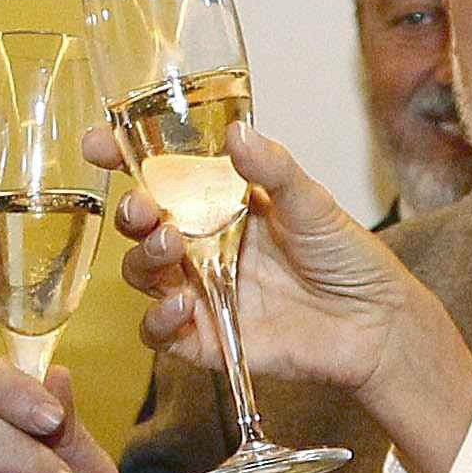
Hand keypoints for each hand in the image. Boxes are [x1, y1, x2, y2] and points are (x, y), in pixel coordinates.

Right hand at [107, 123, 471, 458]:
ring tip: (171, 246)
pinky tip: (182, 304)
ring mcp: (200, 292)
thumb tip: (237, 133)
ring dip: (145, 259)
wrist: (375, 324)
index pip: (157, 176)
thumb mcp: (311, 202)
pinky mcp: (206, 339)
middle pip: (140, 227)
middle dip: (131, 213)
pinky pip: (160, 333)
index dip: (120, 158)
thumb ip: (273, 169)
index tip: (96, 142)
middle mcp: (201, 246)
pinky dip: (159, 319)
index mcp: (218, 203)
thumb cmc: (345, 257)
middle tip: (144, 207)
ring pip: (142, 275)